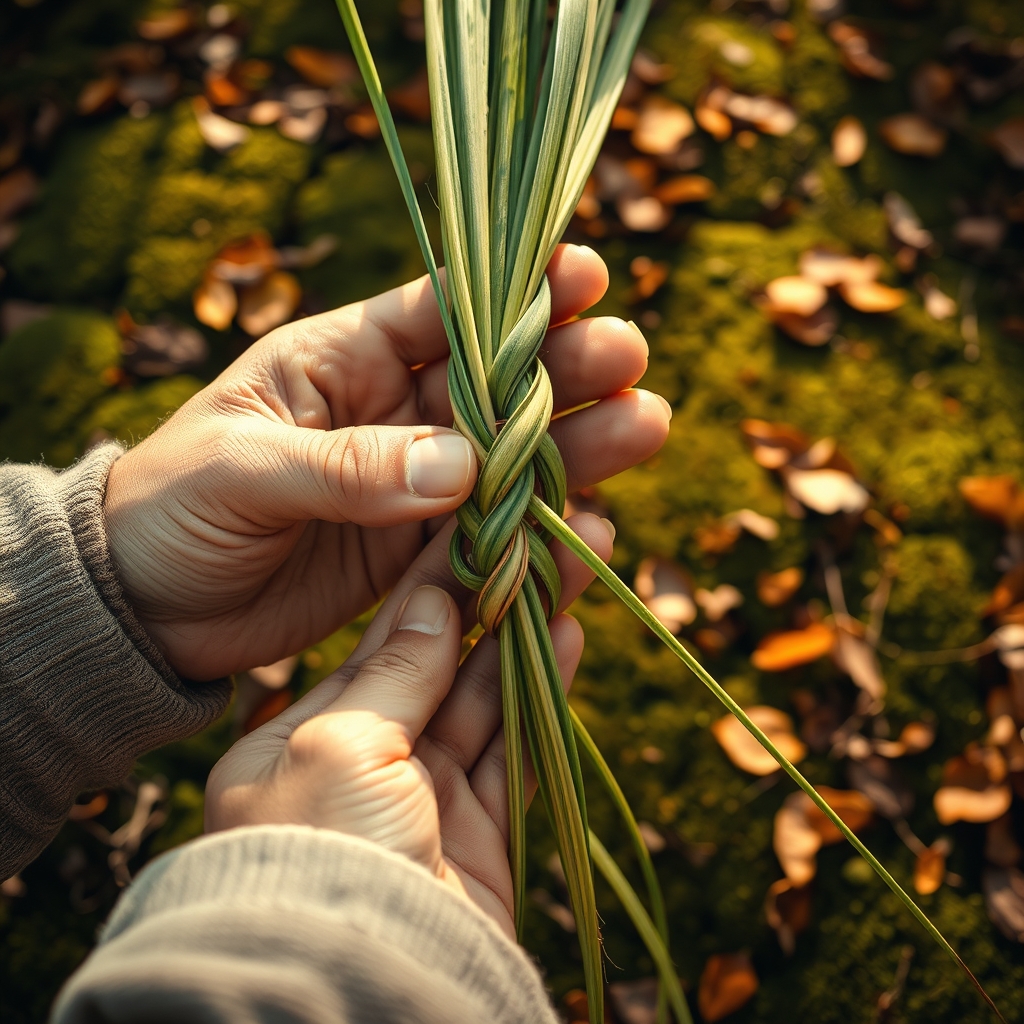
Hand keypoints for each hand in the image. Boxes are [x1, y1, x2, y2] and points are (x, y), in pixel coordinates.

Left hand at [103, 244, 668, 678]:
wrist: (148, 609)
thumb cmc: (172, 512)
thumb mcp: (243, 471)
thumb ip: (347, 465)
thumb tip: (463, 467)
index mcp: (342, 359)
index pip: (442, 309)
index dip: (515, 291)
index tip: (586, 274)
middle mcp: (391, 412)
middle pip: (497, 381)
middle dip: (566, 367)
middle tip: (632, 362)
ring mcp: (412, 483)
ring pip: (510, 457)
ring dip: (577, 445)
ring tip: (645, 429)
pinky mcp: (417, 551)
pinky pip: (491, 535)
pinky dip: (539, 533)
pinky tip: (590, 529)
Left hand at [205, 513, 613, 937]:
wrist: (357, 996)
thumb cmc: (319, 855)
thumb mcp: (338, 746)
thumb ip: (393, 671)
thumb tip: (434, 597)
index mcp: (301, 738)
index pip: (380, 640)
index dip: (432, 578)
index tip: (474, 521)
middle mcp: (362, 764)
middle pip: (441, 662)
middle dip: (493, 596)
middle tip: (539, 530)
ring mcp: (422, 801)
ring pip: (486, 699)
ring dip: (527, 633)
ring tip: (570, 565)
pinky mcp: (476, 837)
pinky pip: (514, 750)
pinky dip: (542, 694)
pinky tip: (569, 634)